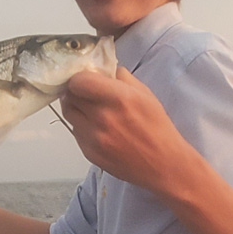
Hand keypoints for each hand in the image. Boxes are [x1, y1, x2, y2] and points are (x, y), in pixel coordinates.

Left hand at [59, 67, 191, 192]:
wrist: (164, 165)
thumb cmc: (157, 127)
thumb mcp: (145, 94)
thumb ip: (122, 77)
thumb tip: (104, 68)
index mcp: (118, 98)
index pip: (79, 81)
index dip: (79, 78)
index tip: (85, 79)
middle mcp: (102, 117)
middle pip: (70, 96)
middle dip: (76, 91)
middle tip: (85, 92)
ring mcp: (93, 137)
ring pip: (69, 113)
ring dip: (76, 107)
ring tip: (89, 109)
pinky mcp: (88, 152)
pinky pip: (75, 131)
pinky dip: (81, 125)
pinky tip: (96, 127)